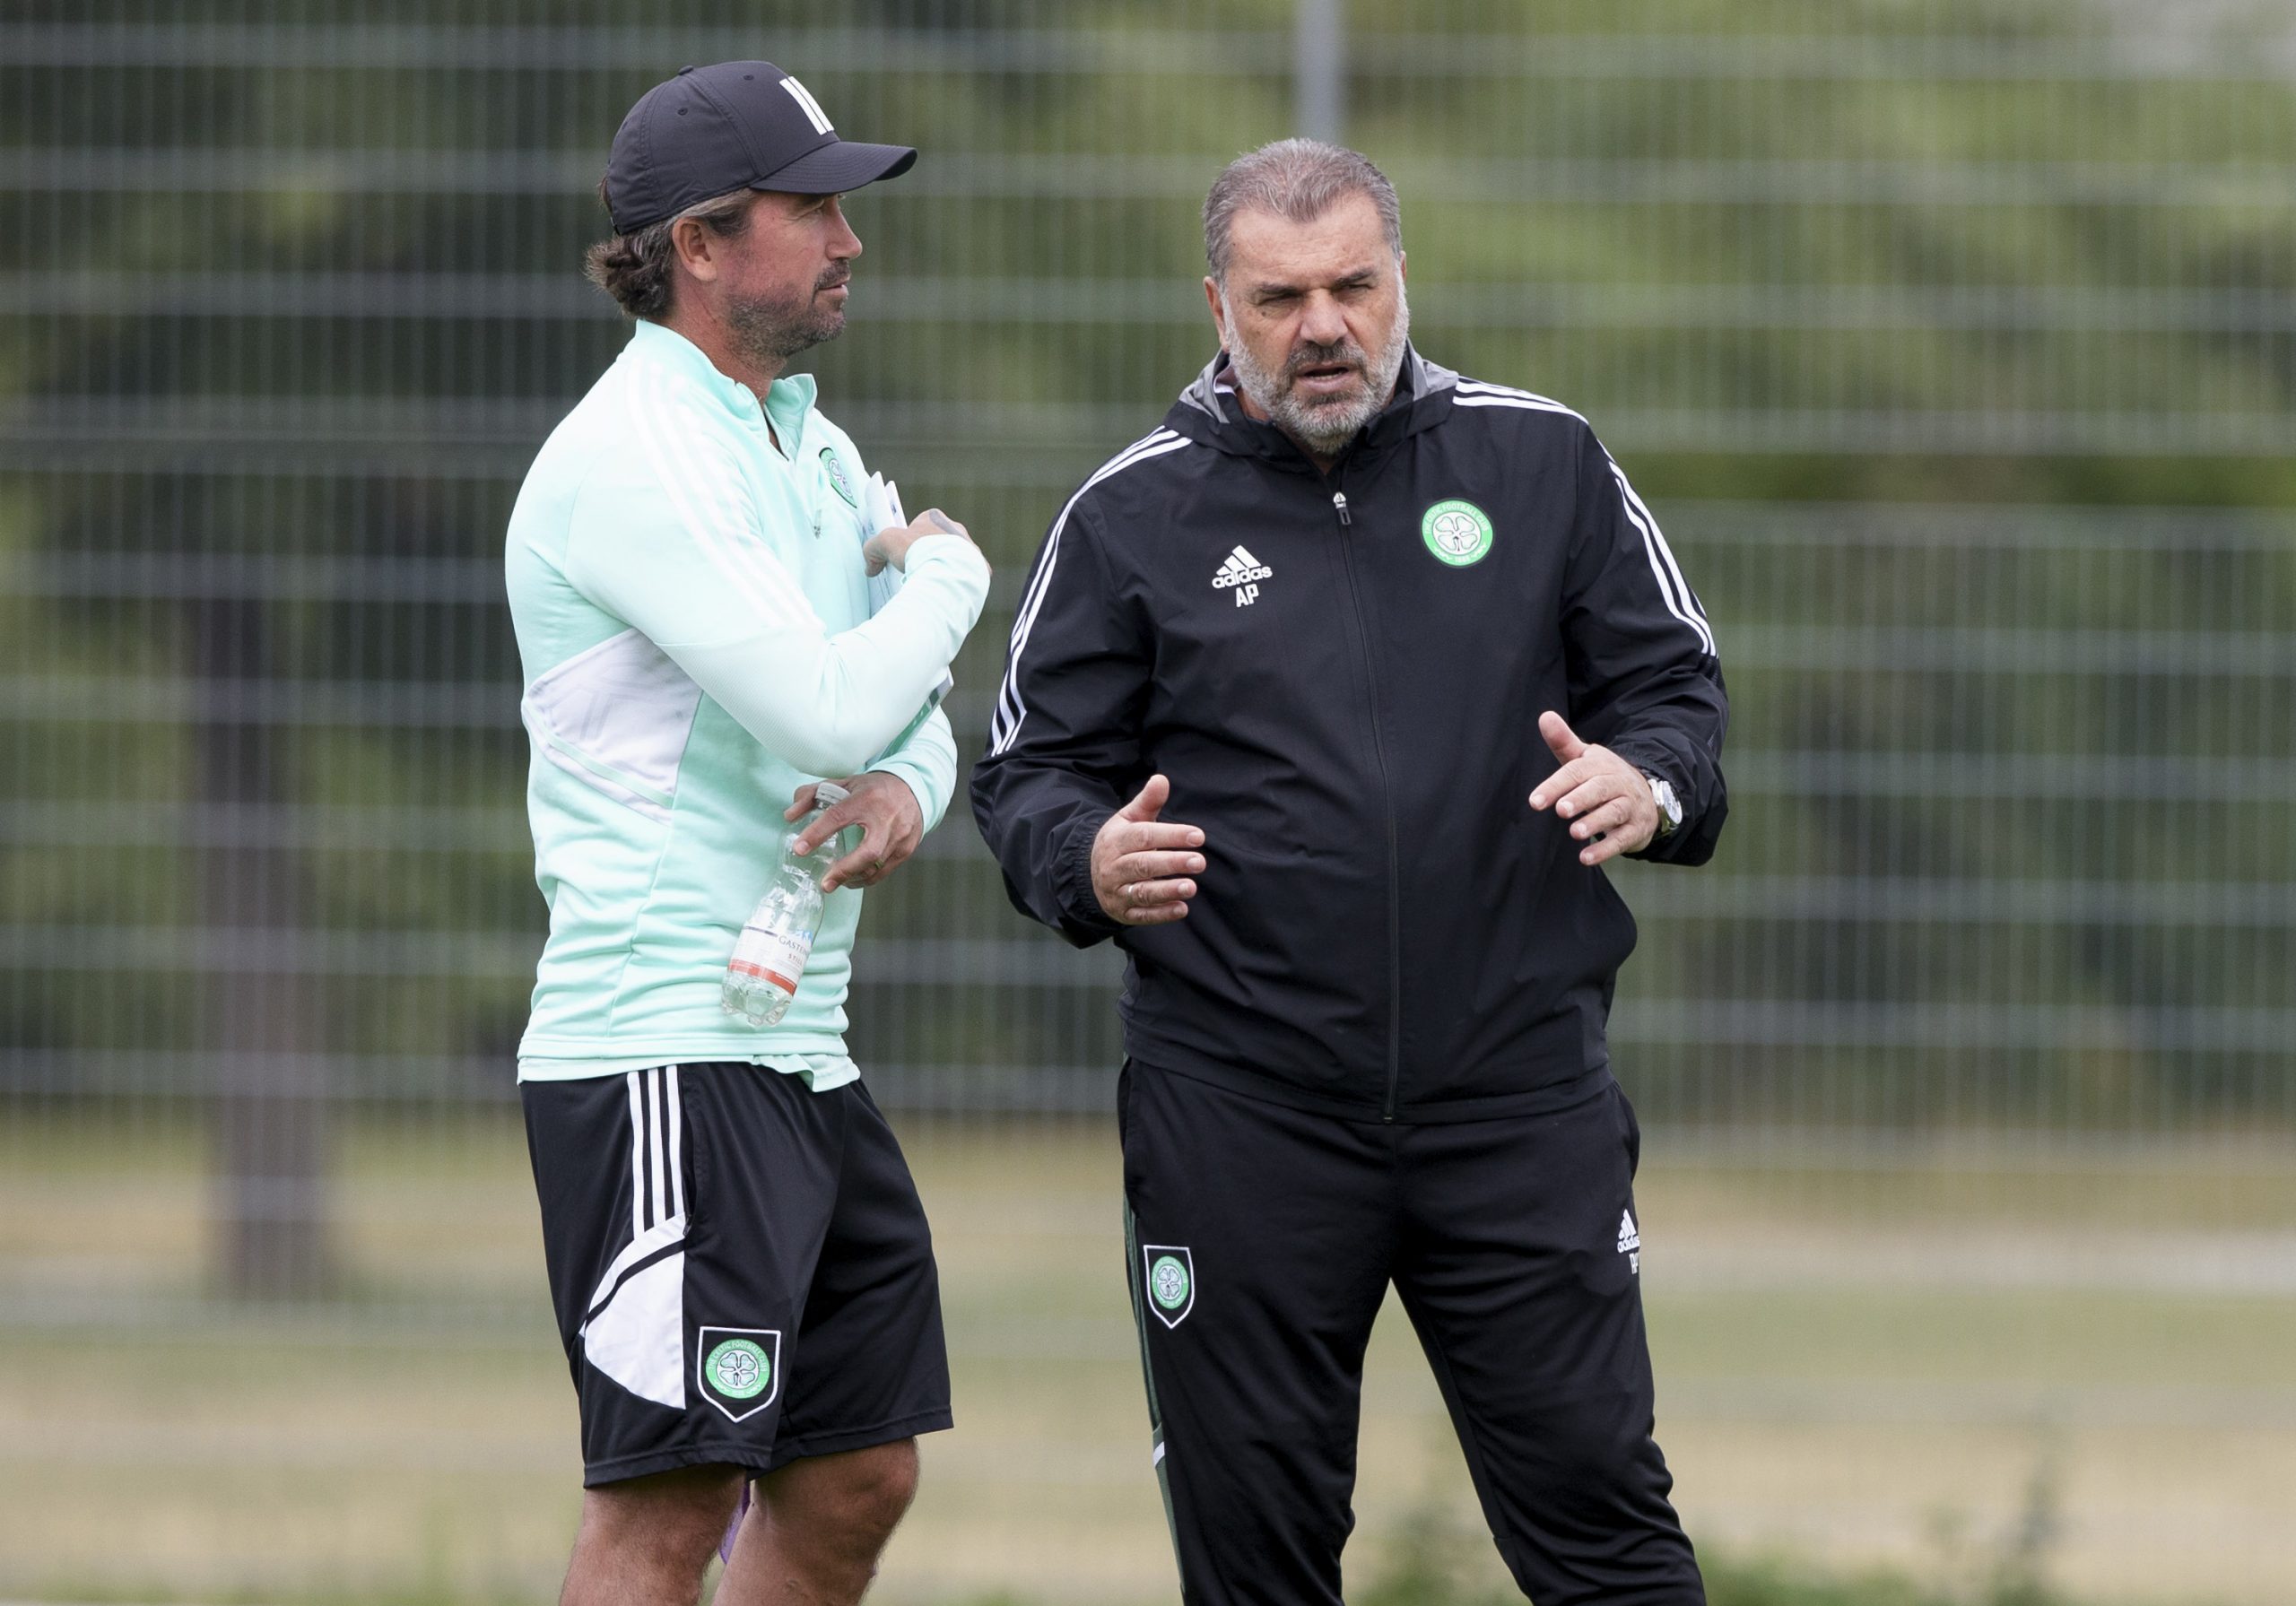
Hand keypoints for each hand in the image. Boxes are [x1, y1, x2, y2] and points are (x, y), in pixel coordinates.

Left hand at [785, 771, 924, 891]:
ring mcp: (900, 836)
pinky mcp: (906, 849)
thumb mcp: (843, 784)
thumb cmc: (873, 789)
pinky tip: (852, 880)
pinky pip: (885, 871)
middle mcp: (886, 819)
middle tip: (824, 883)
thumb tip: (789, 816)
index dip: (817, 833)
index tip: (799, 848)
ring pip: (876, 866)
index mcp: (866, 799)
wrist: (914, 788)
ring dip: (853, 878)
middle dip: (844, 870)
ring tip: (834, 883)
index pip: (838, 816)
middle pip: (867, 852)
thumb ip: (813, 795)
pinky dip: (866, 879)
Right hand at [863, 508, 980, 575]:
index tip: (898, 555)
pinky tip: (941, 591)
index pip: (917, 527)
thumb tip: (870, 566)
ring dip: (938, 570)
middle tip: (909, 572)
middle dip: (922, 557)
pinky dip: (952, 583)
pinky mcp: (978, 570)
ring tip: (924, 584)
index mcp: (936, 518)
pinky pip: (963, 577)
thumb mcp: (885, 542)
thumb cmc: (919, 551)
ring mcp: (969, 550)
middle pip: (934, 545)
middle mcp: (956, 530)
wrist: (948, 571)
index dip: (905, 541)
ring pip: (950, 560)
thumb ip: (873, 548)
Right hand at [1091, 774, 1206, 926]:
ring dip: (1167, 891)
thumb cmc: (1121, 841)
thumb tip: (1162, 779)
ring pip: (1141, 892)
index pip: (1144, 836)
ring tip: (1192, 887)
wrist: (1091, 873)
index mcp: (1116, 840)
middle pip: (1143, 865)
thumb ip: (1148, 802)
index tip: (1198, 836)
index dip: (1171, 836)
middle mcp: (1113, 867)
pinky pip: (1141, 915)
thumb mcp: (1129, 819)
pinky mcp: (1122, 912)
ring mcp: (1116, 891)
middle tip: (1200, 862)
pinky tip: (1182, 908)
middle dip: (1172, 863)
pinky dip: (1161, 914)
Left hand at [1527, 711, 1657, 866]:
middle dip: (1581, 798)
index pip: (1577, 771)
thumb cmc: (1603, 777)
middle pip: (1600, 788)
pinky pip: (1623, 838)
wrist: (1648, 795)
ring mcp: (1630, 806)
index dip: (1556, 785)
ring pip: (1615, 811)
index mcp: (1600, 764)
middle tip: (1561, 810)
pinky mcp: (1637, 828)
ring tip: (1575, 832)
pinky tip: (1586, 858)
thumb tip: (1544, 716)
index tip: (1535, 801)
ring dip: (1596, 822)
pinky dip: (1606, 849)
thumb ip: (1563, 742)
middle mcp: (1617, 783)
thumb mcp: (1585, 759)